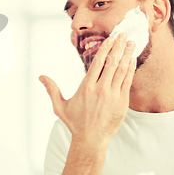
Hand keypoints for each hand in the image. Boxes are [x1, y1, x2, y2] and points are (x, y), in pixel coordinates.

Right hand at [39, 33, 135, 147]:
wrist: (91, 140)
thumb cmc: (75, 123)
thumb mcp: (59, 106)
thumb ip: (51, 89)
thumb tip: (41, 77)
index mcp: (86, 87)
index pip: (98, 62)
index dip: (105, 48)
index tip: (110, 39)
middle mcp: (100, 89)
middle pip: (112, 62)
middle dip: (118, 46)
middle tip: (123, 35)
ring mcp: (113, 96)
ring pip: (121, 70)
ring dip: (127, 54)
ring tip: (131, 43)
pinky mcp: (122, 102)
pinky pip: (127, 81)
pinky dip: (130, 69)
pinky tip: (132, 60)